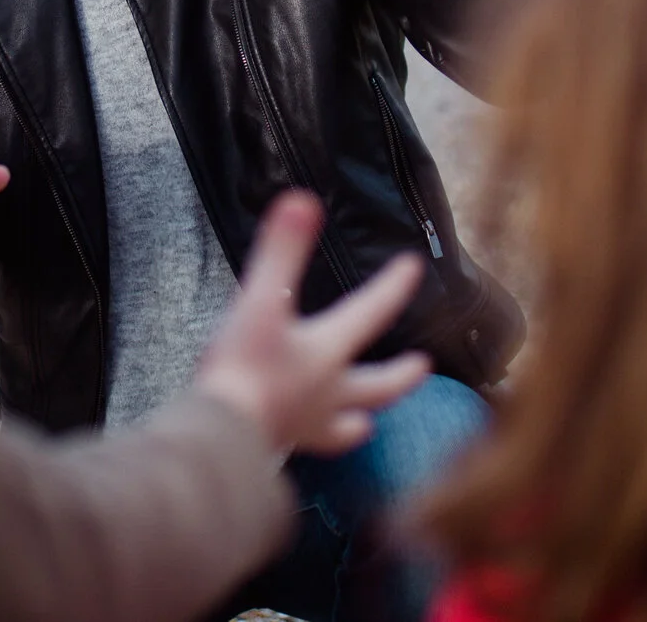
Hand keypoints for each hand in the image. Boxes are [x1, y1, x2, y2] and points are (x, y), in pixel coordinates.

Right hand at [192, 191, 429, 455]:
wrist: (221, 437)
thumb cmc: (243, 368)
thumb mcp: (261, 302)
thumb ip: (282, 252)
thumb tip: (303, 201)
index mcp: (328, 352)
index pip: (371, 313)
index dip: (393, 286)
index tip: (414, 266)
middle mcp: (329, 392)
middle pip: (377, 384)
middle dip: (401, 374)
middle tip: (424, 367)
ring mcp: (309, 424)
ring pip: (349, 422)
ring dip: (364, 415)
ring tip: (370, 422)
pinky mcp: (284, 445)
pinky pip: (312, 445)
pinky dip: (319, 442)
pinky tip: (312, 441)